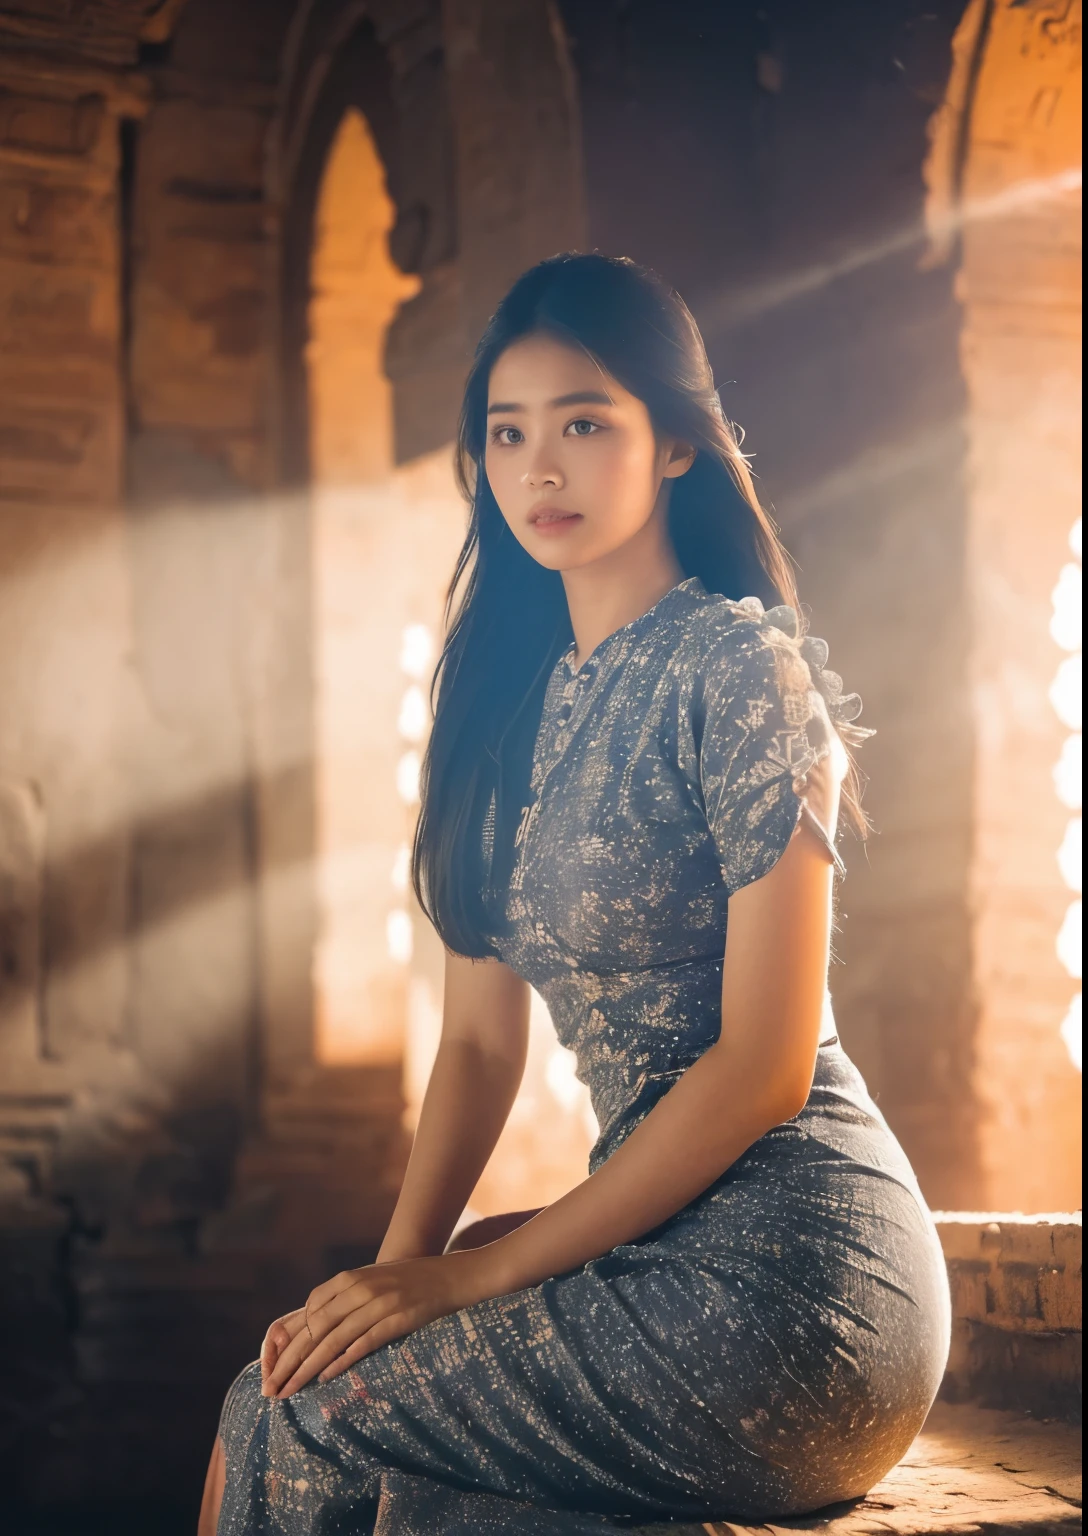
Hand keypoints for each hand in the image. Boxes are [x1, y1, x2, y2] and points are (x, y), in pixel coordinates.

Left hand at [260, 1249, 494, 1399]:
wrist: (455, 1276)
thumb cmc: (412, 1282)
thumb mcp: (374, 1281)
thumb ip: (346, 1299)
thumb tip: (312, 1325)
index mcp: (351, 1278)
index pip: (307, 1311)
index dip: (286, 1342)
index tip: (271, 1367)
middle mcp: (361, 1288)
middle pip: (314, 1328)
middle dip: (289, 1361)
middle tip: (270, 1389)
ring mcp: (380, 1303)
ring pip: (333, 1339)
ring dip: (307, 1369)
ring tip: (289, 1391)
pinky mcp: (398, 1319)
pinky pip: (364, 1342)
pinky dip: (342, 1360)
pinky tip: (326, 1378)